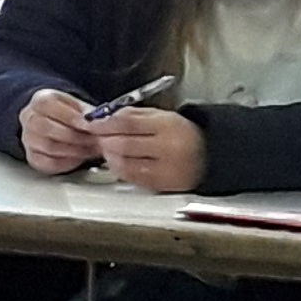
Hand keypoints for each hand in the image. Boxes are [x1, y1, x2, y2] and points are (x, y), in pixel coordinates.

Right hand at [17, 88, 105, 174]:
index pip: (48, 105)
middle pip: (46, 127)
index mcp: (40, 101)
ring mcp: (29, 138)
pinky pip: (48, 163)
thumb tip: (102, 122)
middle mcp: (29, 118)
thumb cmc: (73, 118)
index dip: (71, 116)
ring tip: (90, 149)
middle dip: (75, 136)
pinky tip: (79, 158)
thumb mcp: (81, 108)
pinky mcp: (33, 157)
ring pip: (48, 147)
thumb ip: (90, 114)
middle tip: (94, 140)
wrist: (61, 127)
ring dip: (74, 150)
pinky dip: (67, 162)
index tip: (90, 125)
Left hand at [89, 107, 206, 192]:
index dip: (105, 123)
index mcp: (167, 126)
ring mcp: (166, 170)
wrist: (208, 157)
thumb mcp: (161, 116)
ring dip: (109, 156)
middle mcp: (168, 149)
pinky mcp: (163, 186)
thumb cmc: (181, 134)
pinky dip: (119, 169)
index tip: (92, 123)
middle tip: (96, 136)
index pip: (128, 123)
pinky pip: (132, 178)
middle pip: (124, 144)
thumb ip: (132, 115)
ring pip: (125, 164)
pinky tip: (117, 161)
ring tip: (107, 149)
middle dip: (104, 140)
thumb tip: (103, 117)